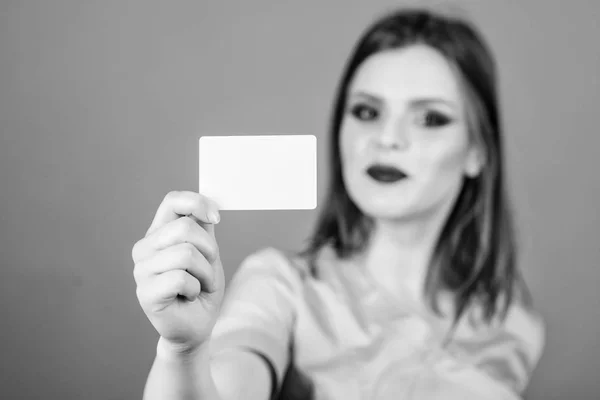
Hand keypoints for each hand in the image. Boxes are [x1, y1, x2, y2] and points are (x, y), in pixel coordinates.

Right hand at [132, 191, 224, 353]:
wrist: (197, 325)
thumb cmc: (202, 288)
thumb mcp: (208, 253)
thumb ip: (203, 228)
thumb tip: (207, 205)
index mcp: (158, 233)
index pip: (172, 201)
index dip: (197, 203)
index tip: (216, 219)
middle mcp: (145, 248)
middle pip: (185, 227)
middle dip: (209, 250)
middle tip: (207, 270)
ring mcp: (141, 270)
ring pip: (186, 253)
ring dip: (205, 273)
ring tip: (198, 285)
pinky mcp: (145, 292)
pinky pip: (181, 278)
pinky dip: (195, 288)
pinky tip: (188, 296)